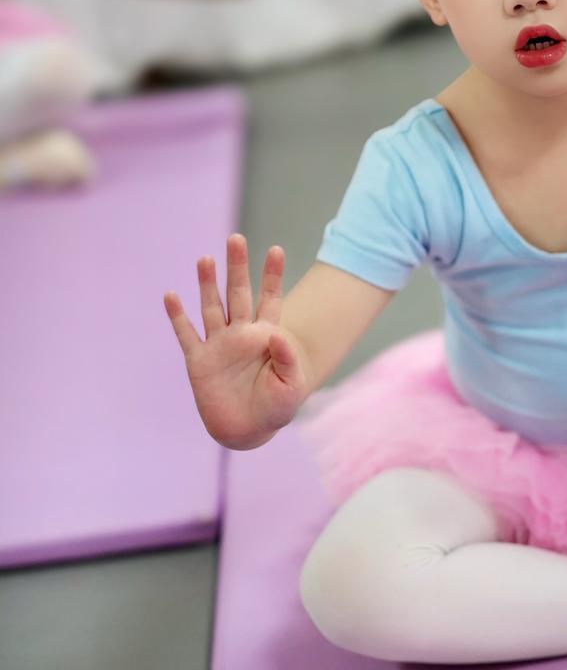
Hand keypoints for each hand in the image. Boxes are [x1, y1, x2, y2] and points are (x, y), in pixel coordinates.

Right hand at [164, 234, 309, 448]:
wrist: (248, 430)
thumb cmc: (276, 407)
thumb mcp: (292, 385)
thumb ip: (288, 359)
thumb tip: (276, 334)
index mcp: (266, 336)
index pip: (270, 299)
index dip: (272, 275)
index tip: (275, 249)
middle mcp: (241, 334)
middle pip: (238, 294)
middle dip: (237, 267)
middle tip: (235, 239)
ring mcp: (219, 345)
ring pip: (212, 307)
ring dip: (208, 284)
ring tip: (206, 259)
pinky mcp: (199, 361)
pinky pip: (187, 335)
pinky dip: (178, 317)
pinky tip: (171, 295)